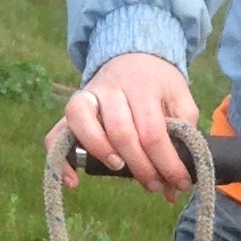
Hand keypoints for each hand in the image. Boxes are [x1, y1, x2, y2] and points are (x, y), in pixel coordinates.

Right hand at [50, 51, 201, 197]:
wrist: (132, 55)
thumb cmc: (158, 84)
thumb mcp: (180, 99)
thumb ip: (184, 135)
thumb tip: (175, 185)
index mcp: (142, 87)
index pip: (153, 132)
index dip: (167, 163)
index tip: (179, 182)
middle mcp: (110, 89)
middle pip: (120, 132)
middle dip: (139, 166)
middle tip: (153, 184)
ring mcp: (86, 97)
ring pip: (82, 123)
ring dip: (100, 153)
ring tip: (118, 169)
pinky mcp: (72, 110)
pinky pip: (56, 134)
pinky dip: (60, 159)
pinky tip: (74, 182)